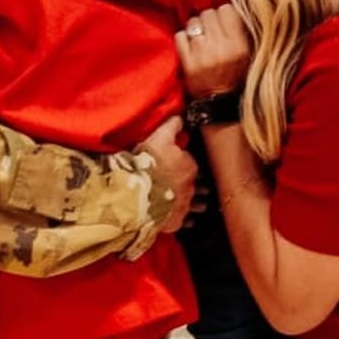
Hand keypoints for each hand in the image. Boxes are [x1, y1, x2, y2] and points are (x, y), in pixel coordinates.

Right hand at [138, 116, 196, 232]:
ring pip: (195, 204)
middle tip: (192, 185)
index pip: (192, 163)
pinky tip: (184, 220)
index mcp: (190, 166)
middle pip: (197, 185)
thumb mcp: (159, 137)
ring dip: (196, 203)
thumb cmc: (148, 163)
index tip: (181, 165)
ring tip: (199, 205)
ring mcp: (184, 205)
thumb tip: (180, 117)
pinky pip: (184, 221)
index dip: (186, 164)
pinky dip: (184, 220)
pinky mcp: (176, 221)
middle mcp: (191, 187)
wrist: (138, 193)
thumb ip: (172, 126)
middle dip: (196, 185)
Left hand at [175, 4, 250, 98]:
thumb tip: (231, 8)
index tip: (223, 21)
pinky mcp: (187, 62)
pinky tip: (190, 46)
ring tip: (201, 39)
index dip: (223, 14)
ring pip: (193, 22)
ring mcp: (202, 55)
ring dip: (196, 28)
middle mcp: (221, 48)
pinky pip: (180, 35)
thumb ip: (241, 31)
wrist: (217, 104)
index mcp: (238, 45)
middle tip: (211, 31)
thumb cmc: (234, 77)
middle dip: (209, 20)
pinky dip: (184, 38)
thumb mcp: (247, 54)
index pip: (226, 10)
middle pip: (208, 13)